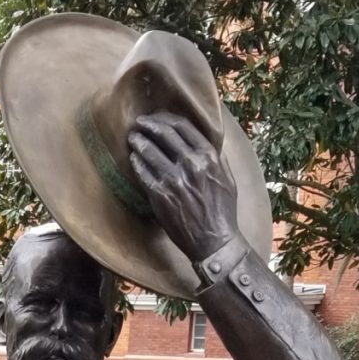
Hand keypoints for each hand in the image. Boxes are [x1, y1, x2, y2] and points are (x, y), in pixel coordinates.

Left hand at [128, 112, 239, 263]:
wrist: (214, 241)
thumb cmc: (222, 212)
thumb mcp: (227, 179)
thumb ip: (217, 158)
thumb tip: (208, 142)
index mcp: (208, 156)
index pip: (183, 127)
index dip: (166, 119)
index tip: (156, 118)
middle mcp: (191, 164)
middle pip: (164, 134)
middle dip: (149, 125)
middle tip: (139, 123)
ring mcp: (174, 180)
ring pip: (150, 152)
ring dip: (139, 142)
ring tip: (132, 138)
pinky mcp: (161, 196)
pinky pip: (144, 174)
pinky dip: (137, 164)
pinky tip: (133, 159)